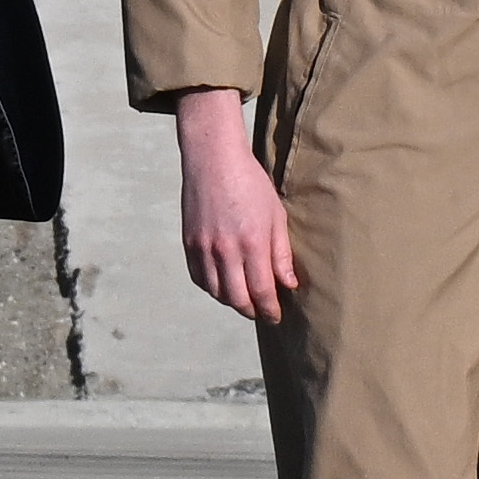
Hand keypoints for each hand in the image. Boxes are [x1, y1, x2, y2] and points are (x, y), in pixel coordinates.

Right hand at [176, 95, 298, 323]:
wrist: (213, 160)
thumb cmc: (251, 184)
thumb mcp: (276, 215)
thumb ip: (281, 253)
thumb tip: (288, 284)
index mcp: (252, 243)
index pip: (262, 291)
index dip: (270, 310)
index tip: (276, 317)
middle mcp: (225, 250)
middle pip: (238, 299)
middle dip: (252, 311)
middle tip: (262, 313)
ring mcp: (203, 248)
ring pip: (217, 293)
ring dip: (232, 302)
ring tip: (245, 300)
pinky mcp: (189, 244)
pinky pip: (200, 279)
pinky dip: (213, 289)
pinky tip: (224, 285)